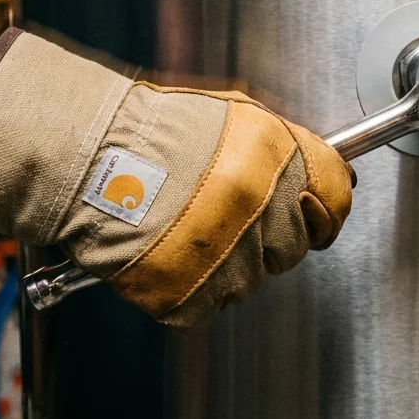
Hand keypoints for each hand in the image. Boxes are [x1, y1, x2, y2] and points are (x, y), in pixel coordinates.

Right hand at [0, 28, 352, 326]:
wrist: (83, 158)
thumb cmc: (148, 130)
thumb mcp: (232, 115)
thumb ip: (284, 148)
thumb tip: (325, 173)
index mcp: (277, 158)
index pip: (336, 197)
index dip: (324, 208)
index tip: (315, 215)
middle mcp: (261, 209)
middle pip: (293, 246)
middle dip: (267, 236)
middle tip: (225, 217)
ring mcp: (228, 258)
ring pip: (250, 280)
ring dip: (226, 263)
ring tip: (185, 229)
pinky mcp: (191, 295)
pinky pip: (207, 303)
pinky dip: (189, 287)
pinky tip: (166, 252)